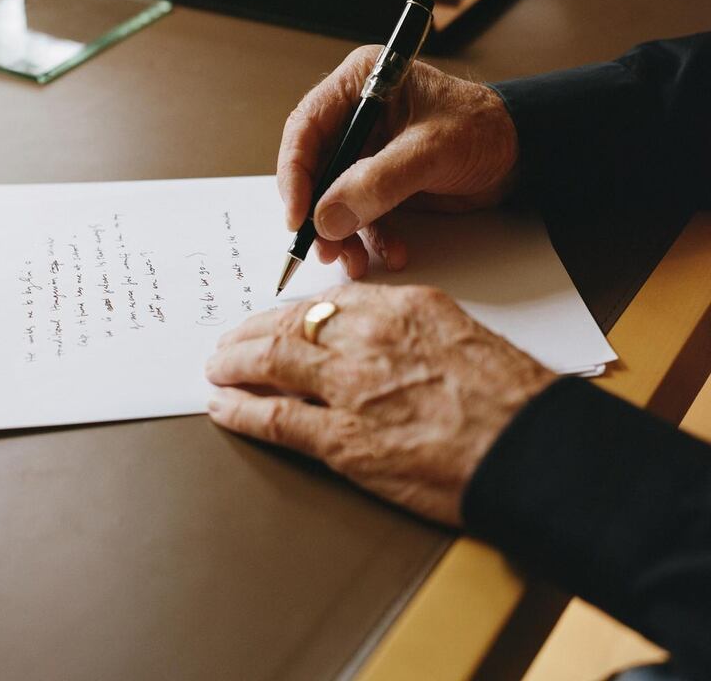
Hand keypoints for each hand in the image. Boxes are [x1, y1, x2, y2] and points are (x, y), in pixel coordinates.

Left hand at [206, 284, 555, 525]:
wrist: (531, 449)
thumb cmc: (513, 398)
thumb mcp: (463, 335)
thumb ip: (414, 329)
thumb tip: (382, 337)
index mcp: (403, 306)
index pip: (329, 299)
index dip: (291, 310)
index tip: (274, 317)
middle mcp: (370, 337)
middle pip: (290, 322)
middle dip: (251, 331)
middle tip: (230, 339)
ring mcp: (352, 387)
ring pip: (271, 361)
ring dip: (235, 363)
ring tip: (217, 366)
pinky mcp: (344, 440)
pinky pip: (275, 418)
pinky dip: (240, 411)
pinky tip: (222, 407)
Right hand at [277, 46, 518, 277]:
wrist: (520, 155)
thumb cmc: (483, 130)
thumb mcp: (431, 150)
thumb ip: (378, 181)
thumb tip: (328, 217)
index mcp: (361, 83)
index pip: (307, 127)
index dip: (296, 172)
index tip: (298, 215)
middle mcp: (356, 113)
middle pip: (314, 167)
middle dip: (318, 211)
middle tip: (323, 247)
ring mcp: (366, 149)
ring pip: (333, 196)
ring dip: (342, 232)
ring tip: (355, 260)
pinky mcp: (379, 179)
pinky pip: (359, 212)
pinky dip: (369, 236)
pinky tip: (390, 252)